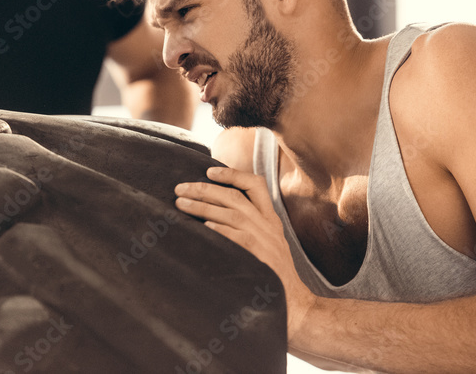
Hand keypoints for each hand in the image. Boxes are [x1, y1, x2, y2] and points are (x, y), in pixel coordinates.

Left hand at [175, 166, 314, 338]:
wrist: (297, 306)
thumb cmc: (274, 276)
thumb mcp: (269, 244)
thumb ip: (250, 228)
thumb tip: (213, 217)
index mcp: (271, 220)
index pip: (255, 185)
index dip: (232, 174)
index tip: (209, 170)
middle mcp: (269, 225)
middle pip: (234, 196)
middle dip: (204, 189)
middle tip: (179, 189)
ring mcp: (265, 240)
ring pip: (230, 213)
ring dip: (202, 207)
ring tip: (180, 204)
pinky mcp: (261, 257)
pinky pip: (236, 237)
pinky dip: (218, 230)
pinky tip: (202, 228)